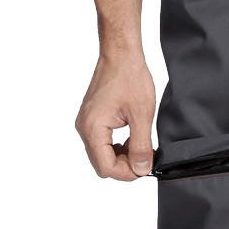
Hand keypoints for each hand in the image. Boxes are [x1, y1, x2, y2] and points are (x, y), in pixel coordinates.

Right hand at [75, 49, 156, 181]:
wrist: (120, 54)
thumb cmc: (130, 77)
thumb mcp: (142, 113)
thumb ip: (141, 145)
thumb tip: (142, 169)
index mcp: (93, 129)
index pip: (106, 168)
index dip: (127, 174)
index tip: (145, 168)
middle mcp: (83, 128)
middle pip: (101, 164)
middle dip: (123, 166)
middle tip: (144, 158)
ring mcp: (84, 123)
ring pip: (100, 155)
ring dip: (119, 157)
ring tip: (139, 147)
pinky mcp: (89, 118)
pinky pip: (99, 143)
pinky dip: (114, 146)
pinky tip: (130, 138)